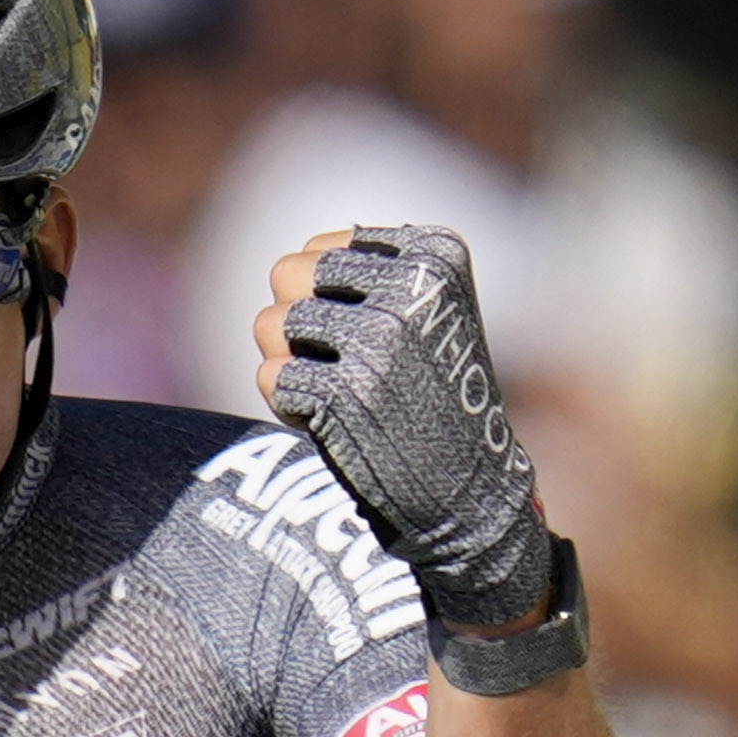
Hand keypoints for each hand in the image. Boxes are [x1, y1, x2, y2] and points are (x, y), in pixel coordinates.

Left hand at [252, 225, 583, 687]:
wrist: (468, 490)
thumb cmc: (434, 397)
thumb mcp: (428, 312)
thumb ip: (369, 274)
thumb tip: (290, 268)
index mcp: (436, 253)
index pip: (325, 247)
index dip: (326, 297)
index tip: (365, 333)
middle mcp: (409, 286)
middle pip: (286, 272)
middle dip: (295, 321)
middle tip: (334, 365)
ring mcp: (375, 337)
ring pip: (269, 323)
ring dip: (288, 363)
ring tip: (336, 393)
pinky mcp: (342, 391)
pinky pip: (270, 375)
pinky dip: (288, 406)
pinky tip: (332, 424)